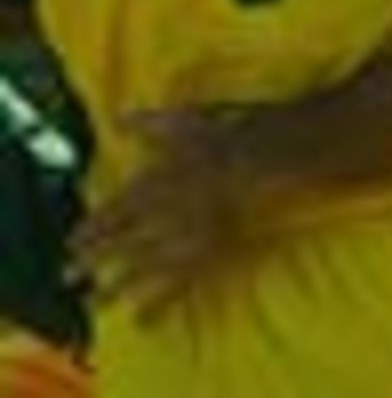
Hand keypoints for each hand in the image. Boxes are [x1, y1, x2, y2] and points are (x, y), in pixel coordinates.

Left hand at [70, 106, 246, 321]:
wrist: (273, 163)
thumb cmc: (231, 137)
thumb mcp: (188, 121)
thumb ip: (150, 123)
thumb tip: (119, 119)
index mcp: (154, 184)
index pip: (112, 212)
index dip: (91, 228)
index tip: (71, 242)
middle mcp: (161, 217)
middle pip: (118, 243)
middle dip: (91, 260)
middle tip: (67, 277)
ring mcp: (182, 241)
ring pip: (140, 271)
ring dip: (114, 289)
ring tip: (92, 305)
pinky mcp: (207, 260)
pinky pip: (176, 290)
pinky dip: (158, 308)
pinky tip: (142, 323)